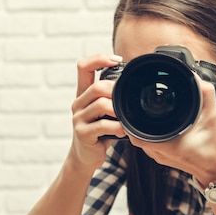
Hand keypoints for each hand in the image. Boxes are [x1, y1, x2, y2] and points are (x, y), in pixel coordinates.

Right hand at [68, 54, 125, 169]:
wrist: (86, 156)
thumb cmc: (100, 131)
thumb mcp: (106, 111)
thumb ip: (114, 97)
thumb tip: (137, 83)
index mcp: (83, 94)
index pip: (83, 67)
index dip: (99, 59)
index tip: (117, 60)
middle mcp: (78, 103)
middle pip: (97, 87)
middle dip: (115, 91)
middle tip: (127, 100)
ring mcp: (78, 118)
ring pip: (100, 105)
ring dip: (118, 111)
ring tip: (126, 118)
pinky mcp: (82, 133)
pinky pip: (102, 125)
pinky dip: (117, 127)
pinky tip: (124, 131)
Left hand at [128, 73, 215, 180]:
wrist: (215, 168)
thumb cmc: (213, 148)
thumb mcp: (212, 118)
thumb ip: (206, 96)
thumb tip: (197, 78)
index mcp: (164, 143)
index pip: (133, 128)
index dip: (130, 113)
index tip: (132, 101)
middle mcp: (157, 151)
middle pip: (133, 130)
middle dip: (135, 114)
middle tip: (139, 100)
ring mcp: (157, 156)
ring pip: (139, 136)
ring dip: (141, 123)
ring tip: (146, 110)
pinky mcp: (161, 156)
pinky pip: (148, 141)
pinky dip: (150, 130)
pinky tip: (157, 123)